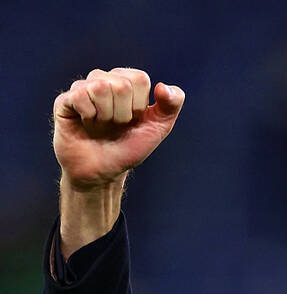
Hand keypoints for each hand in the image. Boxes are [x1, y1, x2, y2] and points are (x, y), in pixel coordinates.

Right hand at [53, 68, 184, 188]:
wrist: (103, 171)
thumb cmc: (129, 147)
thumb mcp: (158, 128)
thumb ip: (171, 105)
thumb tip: (163, 86)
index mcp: (127, 82)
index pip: (139, 79)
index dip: (139, 105)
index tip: (134, 120)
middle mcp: (104, 80)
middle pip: (121, 85)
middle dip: (124, 113)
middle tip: (116, 125)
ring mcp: (83, 88)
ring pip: (100, 87)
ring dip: (106, 115)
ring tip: (101, 125)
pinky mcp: (64, 100)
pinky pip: (80, 96)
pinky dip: (88, 116)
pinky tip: (86, 123)